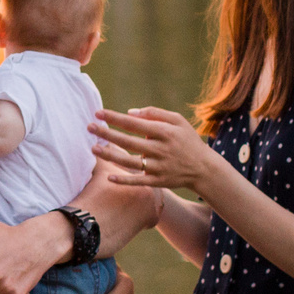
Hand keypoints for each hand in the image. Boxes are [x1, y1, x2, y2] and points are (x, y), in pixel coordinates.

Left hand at [91, 106, 214, 195]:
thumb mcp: (177, 121)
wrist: (204, 168)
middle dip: (107, 133)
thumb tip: (130, 113)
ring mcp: (159, 166)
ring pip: (130, 161)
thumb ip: (154, 113)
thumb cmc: (187, 140)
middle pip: (128, 141)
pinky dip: (124, 180)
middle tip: (89, 127)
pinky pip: (138, 181)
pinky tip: (110, 176)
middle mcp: (160, 149)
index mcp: (164, 132)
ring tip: (93, 148)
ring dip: (110, 155)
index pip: (134, 124)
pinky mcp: (158, 181)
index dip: (115, 118)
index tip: (98, 113)